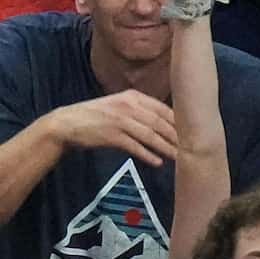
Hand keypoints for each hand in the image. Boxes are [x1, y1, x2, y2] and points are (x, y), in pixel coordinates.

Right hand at [49, 89, 180, 163]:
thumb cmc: (95, 116)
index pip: (163, 109)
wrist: (67, 123)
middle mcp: (127, 105)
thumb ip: (140, 112)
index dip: (179, 122)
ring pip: (150, 135)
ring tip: (180, 159)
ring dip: (167, 148)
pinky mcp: (111, 134)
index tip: (192, 134)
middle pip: (159, 122)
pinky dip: (148, 155)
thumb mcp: (118, 106)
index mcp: (132, 96)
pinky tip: (157, 162)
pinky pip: (135, 146)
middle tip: (193, 150)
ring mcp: (119, 119)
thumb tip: (166, 125)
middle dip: (177, 137)